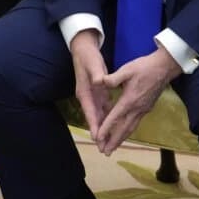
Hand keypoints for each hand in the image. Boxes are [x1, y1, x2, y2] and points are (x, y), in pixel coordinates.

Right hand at [69, 30, 112, 144]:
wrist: (83, 49)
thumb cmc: (87, 56)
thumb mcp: (92, 63)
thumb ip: (96, 74)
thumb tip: (98, 82)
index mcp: (84, 92)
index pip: (90, 111)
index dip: (94, 125)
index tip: (98, 138)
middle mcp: (87, 97)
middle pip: (94, 118)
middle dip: (99, 134)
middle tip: (105, 149)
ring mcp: (92, 96)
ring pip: (99, 116)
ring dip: (104, 129)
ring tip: (109, 144)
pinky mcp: (98, 93)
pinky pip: (104, 109)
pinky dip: (109, 119)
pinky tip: (115, 127)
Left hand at [94, 48, 181, 154]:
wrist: (164, 68)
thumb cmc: (144, 67)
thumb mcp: (126, 69)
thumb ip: (113, 78)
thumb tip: (99, 82)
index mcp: (129, 100)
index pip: (115, 117)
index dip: (106, 128)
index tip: (98, 138)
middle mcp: (137, 108)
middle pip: (124, 129)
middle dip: (114, 141)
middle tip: (105, 152)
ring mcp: (143, 110)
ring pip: (131, 128)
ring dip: (121, 139)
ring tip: (113, 148)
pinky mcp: (147, 108)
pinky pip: (135, 124)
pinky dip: (128, 132)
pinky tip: (124, 134)